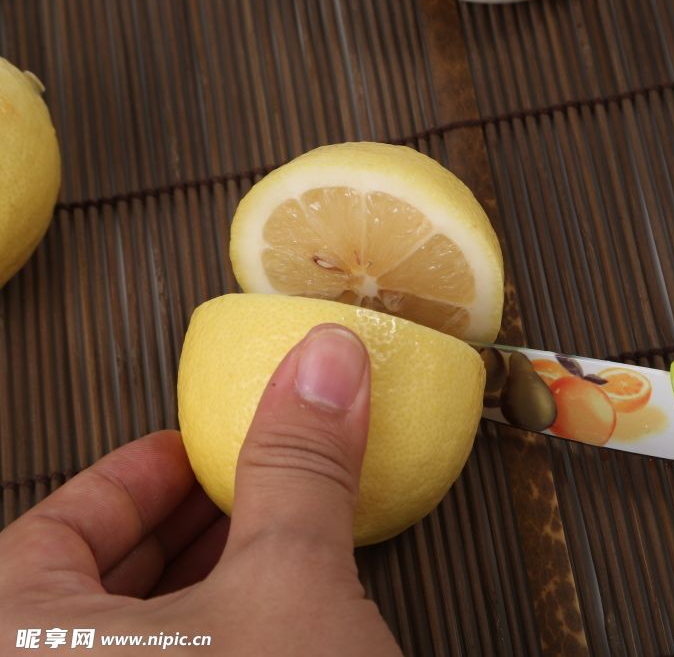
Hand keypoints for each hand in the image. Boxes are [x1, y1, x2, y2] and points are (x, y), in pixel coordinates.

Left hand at [0, 324, 400, 654]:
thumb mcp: (288, 582)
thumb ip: (299, 464)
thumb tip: (323, 364)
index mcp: (26, 641)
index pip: (49, 532)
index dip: (131, 478)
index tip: (186, 448)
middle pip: (90, 584)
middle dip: (177, 526)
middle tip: (233, 488)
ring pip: (134, 640)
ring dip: (205, 583)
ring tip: (266, 543)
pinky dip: (221, 637)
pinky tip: (279, 618)